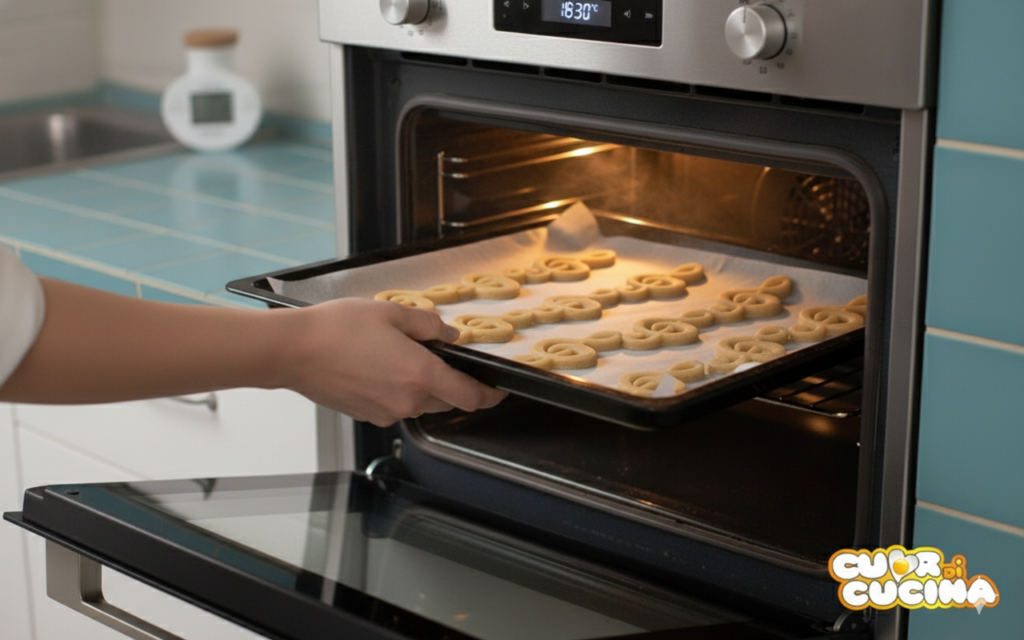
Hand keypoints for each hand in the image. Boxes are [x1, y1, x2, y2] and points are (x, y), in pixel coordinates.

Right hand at [282, 298, 506, 425]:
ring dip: (421, 385)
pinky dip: (396, 390)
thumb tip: (447, 335)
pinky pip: (395, 405)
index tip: (498, 389)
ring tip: (399, 354)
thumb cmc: (336, 330)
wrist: (292, 351)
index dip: (489, 395)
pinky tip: (378, 366)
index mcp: (420, 376)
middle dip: (452, 384)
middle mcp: (407, 401)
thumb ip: (428, 325)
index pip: (470, 396)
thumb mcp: (392, 313)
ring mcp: (385, 412)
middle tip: (441, 357)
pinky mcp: (366, 415)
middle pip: (447, 401)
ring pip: (420, 403)